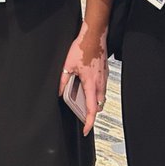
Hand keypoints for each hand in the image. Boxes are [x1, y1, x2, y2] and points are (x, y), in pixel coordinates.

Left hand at [59, 18, 108, 136]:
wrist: (94, 36)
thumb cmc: (82, 48)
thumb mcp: (67, 65)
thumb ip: (63, 80)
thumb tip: (59, 91)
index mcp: (91, 84)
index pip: (92, 108)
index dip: (89, 122)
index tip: (85, 129)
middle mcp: (100, 83)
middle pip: (98, 105)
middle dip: (92, 112)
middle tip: (82, 115)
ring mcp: (104, 78)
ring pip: (101, 97)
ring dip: (94, 102)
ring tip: (83, 100)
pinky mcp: (105, 73)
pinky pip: (102, 88)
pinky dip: (96, 92)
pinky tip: (87, 86)